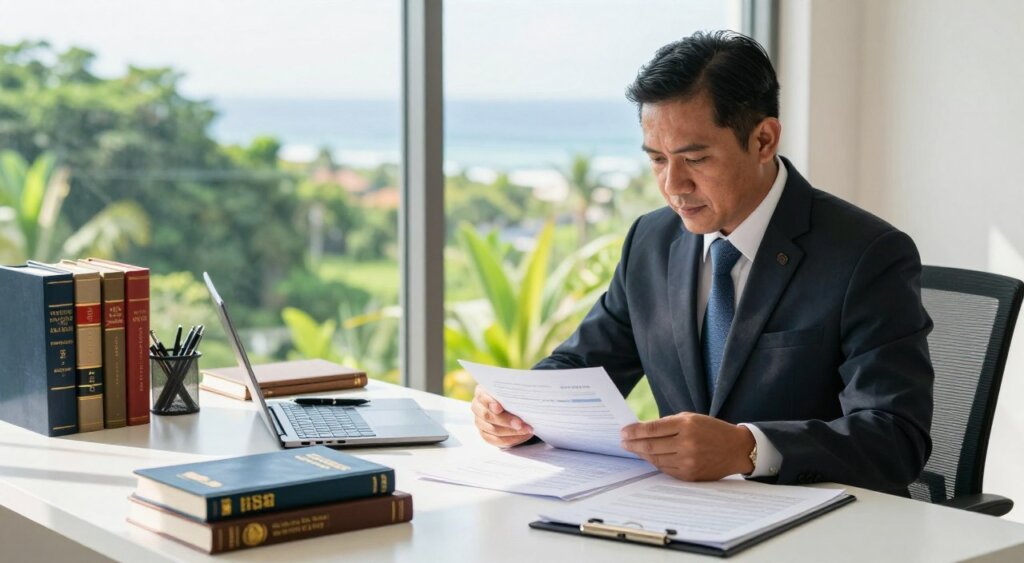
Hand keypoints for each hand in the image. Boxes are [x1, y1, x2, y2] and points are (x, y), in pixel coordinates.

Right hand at [471, 385, 533, 447]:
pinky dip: (511, 439)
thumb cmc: (512, 395)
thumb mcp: (512, 391)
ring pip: (493, 429)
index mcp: (481, 392)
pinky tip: (523, 435)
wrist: (512, 407)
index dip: (490, 403)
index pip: (482, 397)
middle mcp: (477, 407)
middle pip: (488, 416)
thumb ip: (513, 392)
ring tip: (527, 429)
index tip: (500, 408)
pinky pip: (497, 440)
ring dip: (512, 431)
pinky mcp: (485, 434)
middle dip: (506, 420)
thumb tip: (523, 395)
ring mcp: (480, 422)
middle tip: (520, 423)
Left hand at [620, 412, 754, 480]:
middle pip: (651, 445)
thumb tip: (642, 430)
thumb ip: (668, 424)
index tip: (623, 431)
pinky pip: (665, 469)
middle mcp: (687, 443)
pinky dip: (654, 463)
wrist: (736, 449)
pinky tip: (648, 457)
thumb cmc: (712, 430)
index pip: (652, 429)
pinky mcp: (690, 475)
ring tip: (633, 449)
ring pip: (656, 459)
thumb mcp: (692, 418)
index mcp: (687, 425)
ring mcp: (688, 461)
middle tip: (622, 442)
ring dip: (641, 454)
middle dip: (633, 443)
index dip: (634, 431)